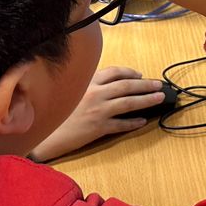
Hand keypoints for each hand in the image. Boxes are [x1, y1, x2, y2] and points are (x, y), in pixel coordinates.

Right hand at [28, 67, 163, 161]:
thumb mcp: (72, 91)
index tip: (140, 75)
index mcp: (88, 82)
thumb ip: (90, 85)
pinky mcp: (99, 128)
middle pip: (127, 86)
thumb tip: (112, 83)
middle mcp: (95, 94)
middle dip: (146, 85)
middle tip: (159, 85)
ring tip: (158, 98)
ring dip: (146, 100)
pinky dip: (134, 123)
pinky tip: (143, 121)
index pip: (114, 72)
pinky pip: (121, 124)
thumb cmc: (59, 111)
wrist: (46, 133)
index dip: (130, 72)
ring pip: (128, 103)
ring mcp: (98, 111)